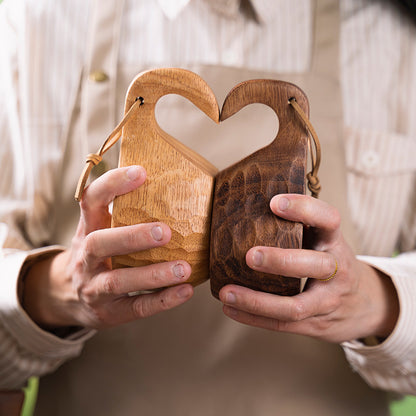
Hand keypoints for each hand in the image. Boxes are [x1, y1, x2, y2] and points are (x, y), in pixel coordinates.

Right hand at [23, 166, 192, 328]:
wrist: (65, 296)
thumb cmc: (96, 254)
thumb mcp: (99, 229)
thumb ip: (123, 212)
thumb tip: (171, 182)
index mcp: (87, 228)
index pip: (91, 200)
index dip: (112, 184)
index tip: (141, 172)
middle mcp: (85, 257)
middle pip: (100, 244)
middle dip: (132, 237)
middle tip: (165, 231)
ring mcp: (93, 287)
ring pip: (118, 281)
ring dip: (153, 275)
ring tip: (184, 269)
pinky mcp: (108, 312)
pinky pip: (136, 308)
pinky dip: (162, 301)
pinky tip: (185, 291)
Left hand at [219, 194, 398, 342]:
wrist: (366, 305)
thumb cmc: (331, 263)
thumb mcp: (324, 242)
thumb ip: (300, 228)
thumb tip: (250, 205)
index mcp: (334, 242)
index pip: (329, 219)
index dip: (305, 209)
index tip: (274, 202)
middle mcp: (336, 271)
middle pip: (315, 265)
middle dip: (281, 261)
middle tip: (250, 255)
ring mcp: (327, 301)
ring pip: (295, 306)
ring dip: (257, 301)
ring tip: (227, 293)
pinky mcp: (315, 324)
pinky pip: (282, 324)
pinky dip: (254, 318)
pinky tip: (231, 309)